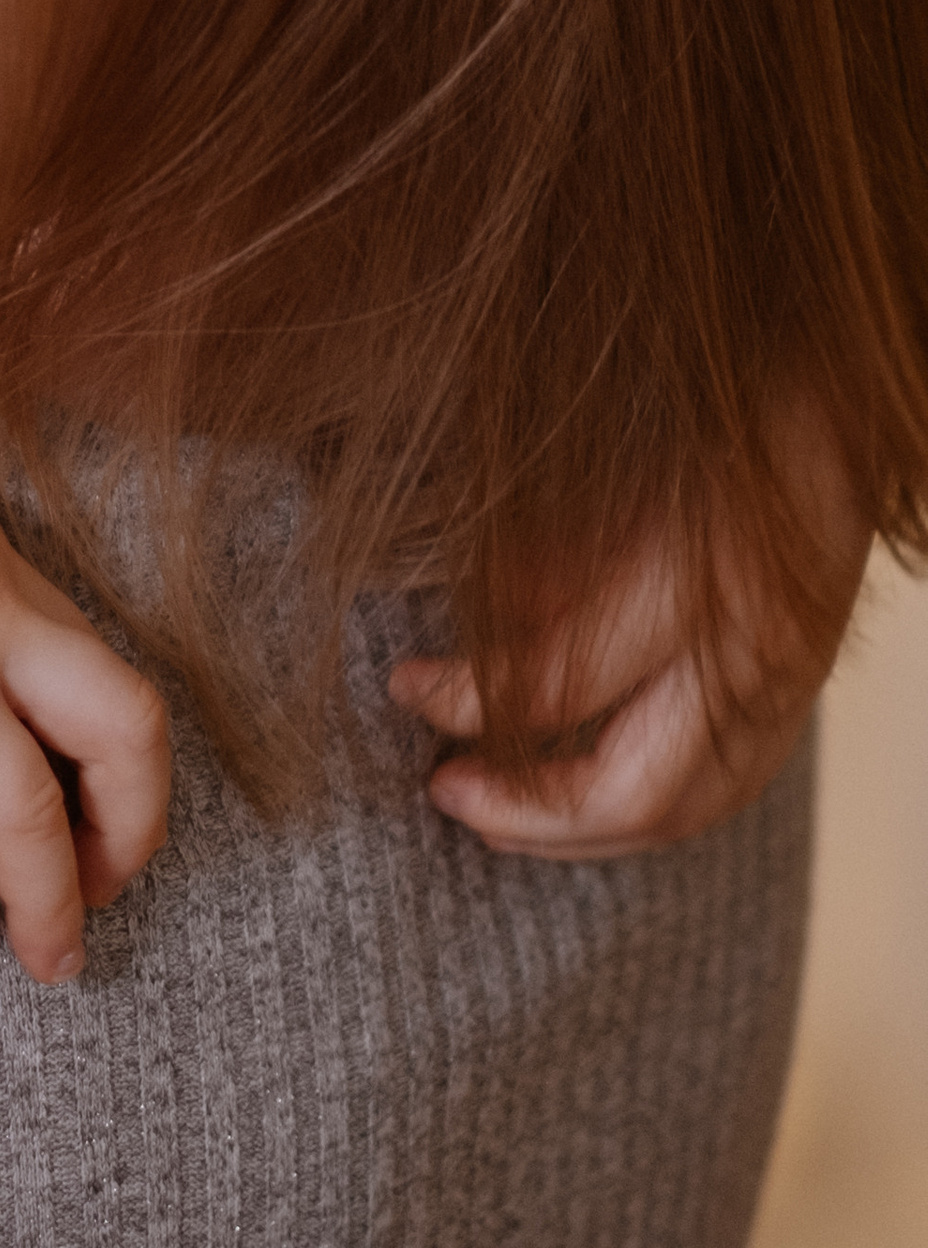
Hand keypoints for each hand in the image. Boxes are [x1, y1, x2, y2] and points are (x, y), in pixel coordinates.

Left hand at [389, 400, 872, 858]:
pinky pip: (716, 794)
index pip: (561, 687)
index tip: (403, 685)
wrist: (844, 414)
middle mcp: (749, 659)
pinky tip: (571, 809)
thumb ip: (550, 552)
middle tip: (438, 788)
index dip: (467, 700)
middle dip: (523, 810)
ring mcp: (784, 693)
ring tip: (489, 817)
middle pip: (630, 793)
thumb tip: (476, 623)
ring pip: (679, 814)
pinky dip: (636, 817)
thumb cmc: (711, 421)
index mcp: (696, 586)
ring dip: (574, 833)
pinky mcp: (795, 703)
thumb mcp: (614, 467)